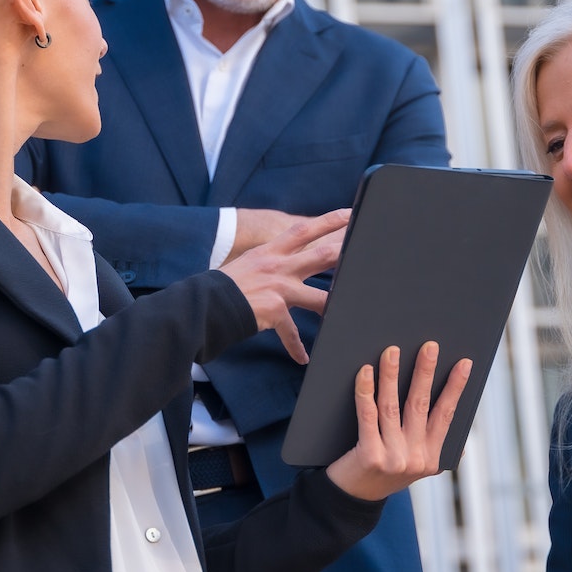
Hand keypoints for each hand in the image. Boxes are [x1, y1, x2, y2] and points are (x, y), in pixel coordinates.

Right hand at [220, 209, 348, 363]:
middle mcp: (278, 266)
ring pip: (319, 297)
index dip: (328, 220)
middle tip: (366, 249)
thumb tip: (287, 262)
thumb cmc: (224, 286)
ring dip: (334, 306)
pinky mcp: (275, 311)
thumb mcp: (248, 263)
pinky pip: (292, 333)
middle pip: (321, 256)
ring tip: (351, 313)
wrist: (205, 304)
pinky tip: (302, 358)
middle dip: (344, 253)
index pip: (304, 230)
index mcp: (270, 252)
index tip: (348, 213)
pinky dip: (296, 348)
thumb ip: (269, 262)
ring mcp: (279, 288)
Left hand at [326, 342, 473, 501]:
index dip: (456, 388)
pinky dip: (366, 391)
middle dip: (426, 372)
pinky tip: (365, 371)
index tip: (465, 363)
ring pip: (392, 406)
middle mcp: (416, 458)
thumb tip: (463, 434)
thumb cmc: (382, 472)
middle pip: (421, 405)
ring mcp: (393, 458)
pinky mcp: (370, 456)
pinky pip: (368, 415)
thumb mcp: (414, 466)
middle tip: (429, 345)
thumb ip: (434, 448)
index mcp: (432, 457)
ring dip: (392, 374)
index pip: (446, 414)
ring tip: (392, 350)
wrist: (351, 499)